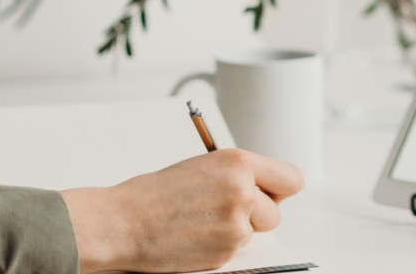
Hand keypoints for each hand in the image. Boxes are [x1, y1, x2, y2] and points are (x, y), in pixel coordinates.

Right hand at [60, 148, 303, 273]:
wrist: (124, 222)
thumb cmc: (156, 193)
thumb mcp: (204, 166)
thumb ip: (239, 174)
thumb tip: (265, 187)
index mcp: (238, 163)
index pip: (291, 179)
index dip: (280, 188)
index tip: (272, 191)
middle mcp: (242, 192)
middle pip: (276, 212)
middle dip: (257, 213)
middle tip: (226, 209)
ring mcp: (236, 224)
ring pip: (256, 232)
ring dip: (237, 229)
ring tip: (203, 220)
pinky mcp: (226, 251)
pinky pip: (236, 249)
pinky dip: (220, 245)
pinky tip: (196, 235)